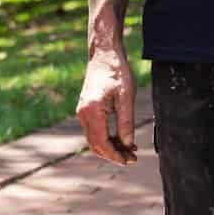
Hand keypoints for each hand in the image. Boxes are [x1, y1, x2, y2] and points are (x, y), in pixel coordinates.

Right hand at [76, 49, 137, 165]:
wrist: (104, 54)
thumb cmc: (118, 72)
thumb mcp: (126, 98)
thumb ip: (126, 123)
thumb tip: (127, 145)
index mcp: (92, 111)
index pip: (102, 143)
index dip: (115, 155)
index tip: (130, 160)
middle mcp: (83, 113)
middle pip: (95, 145)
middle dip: (113, 155)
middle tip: (132, 159)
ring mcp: (82, 111)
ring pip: (93, 139)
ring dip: (110, 148)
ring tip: (129, 151)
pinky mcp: (85, 109)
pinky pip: (93, 130)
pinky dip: (106, 139)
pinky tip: (120, 139)